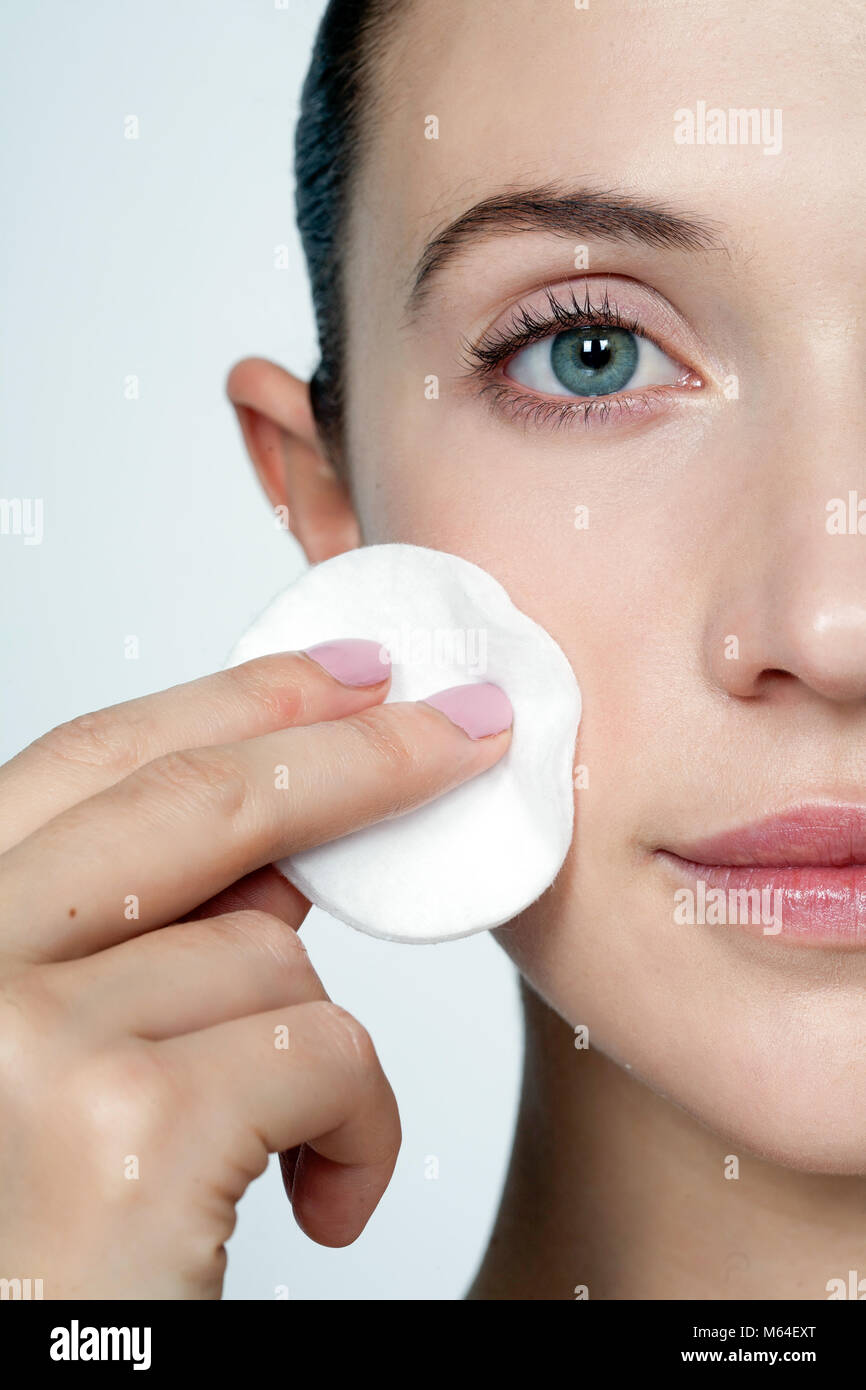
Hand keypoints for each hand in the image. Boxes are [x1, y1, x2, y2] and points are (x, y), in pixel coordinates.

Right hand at [0, 645, 510, 1297]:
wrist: (42, 1382)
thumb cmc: (59, 1234)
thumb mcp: (69, 1054)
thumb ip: (147, 941)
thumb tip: (284, 846)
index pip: (89, 763)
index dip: (227, 699)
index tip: (345, 669)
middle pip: (194, 804)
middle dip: (359, 753)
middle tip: (472, 727)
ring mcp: (30, 1034)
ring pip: (273, 953)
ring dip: (321, 1047)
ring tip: (291, 1145)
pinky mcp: (129, 1120)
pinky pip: (325, 1049)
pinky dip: (360, 1126)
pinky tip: (321, 1198)